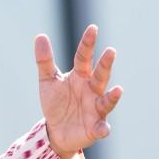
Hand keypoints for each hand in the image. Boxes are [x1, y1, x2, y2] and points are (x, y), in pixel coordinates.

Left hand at [35, 25, 122, 158]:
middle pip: (100, 76)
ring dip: (112, 97)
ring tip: (118, 90)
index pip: (84, 57)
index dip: (88, 43)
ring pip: (106, 101)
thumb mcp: (47, 81)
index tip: (93, 28)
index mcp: (80, 76)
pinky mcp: (95, 127)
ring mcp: (95, 109)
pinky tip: (104, 129)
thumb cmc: (56, 103)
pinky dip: (103, 129)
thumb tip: (41, 36)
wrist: (56, 131)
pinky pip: (101, 128)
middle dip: (105, 65)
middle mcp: (92, 90)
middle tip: (111, 51)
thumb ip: (45, 60)